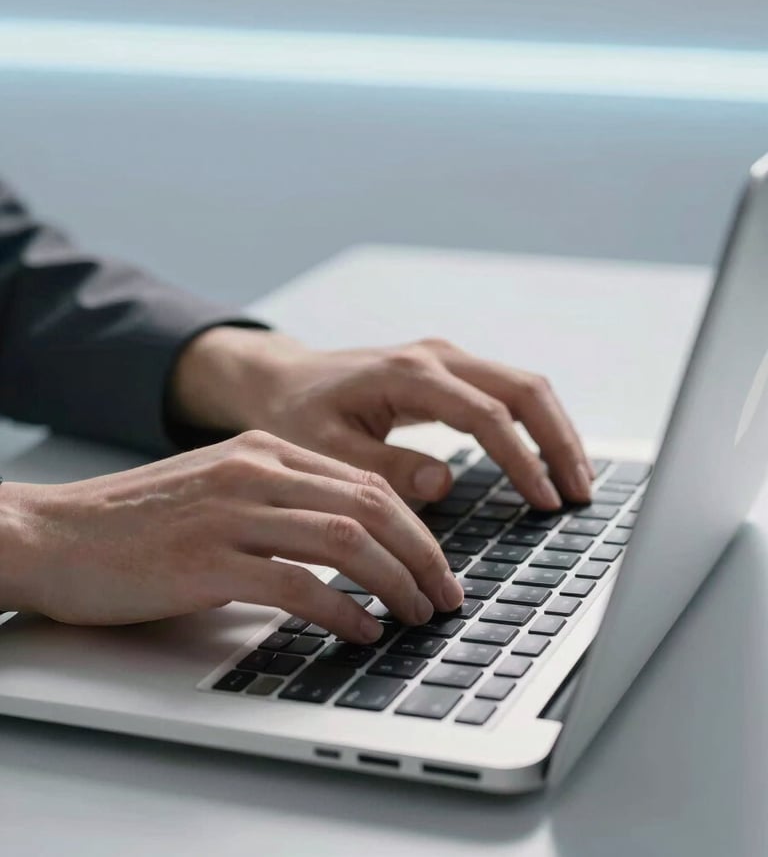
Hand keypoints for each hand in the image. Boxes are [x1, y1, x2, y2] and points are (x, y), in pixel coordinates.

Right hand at [0, 431, 461, 638]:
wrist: (55, 532)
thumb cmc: (139, 519)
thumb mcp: (220, 486)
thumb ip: (282, 499)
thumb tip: (353, 538)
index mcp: (264, 451)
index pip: (366, 483)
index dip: (415, 528)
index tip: (436, 565)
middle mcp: (255, 472)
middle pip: (370, 506)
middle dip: (421, 556)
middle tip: (443, 596)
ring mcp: (230, 514)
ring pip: (345, 540)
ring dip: (394, 583)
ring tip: (414, 616)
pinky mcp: (205, 561)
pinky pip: (297, 584)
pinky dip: (341, 610)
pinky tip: (359, 630)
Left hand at [171, 330, 592, 508]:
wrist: (285, 380)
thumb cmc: (299, 415)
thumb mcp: (325, 449)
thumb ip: (384, 466)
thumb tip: (444, 483)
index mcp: (409, 373)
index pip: (486, 415)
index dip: (522, 460)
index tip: (545, 501)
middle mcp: (437, 356)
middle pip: (524, 389)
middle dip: (559, 441)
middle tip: (581, 493)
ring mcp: (446, 358)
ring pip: (524, 386)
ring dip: (555, 431)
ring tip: (577, 481)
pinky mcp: (448, 370)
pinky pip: (507, 392)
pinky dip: (534, 424)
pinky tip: (545, 459)